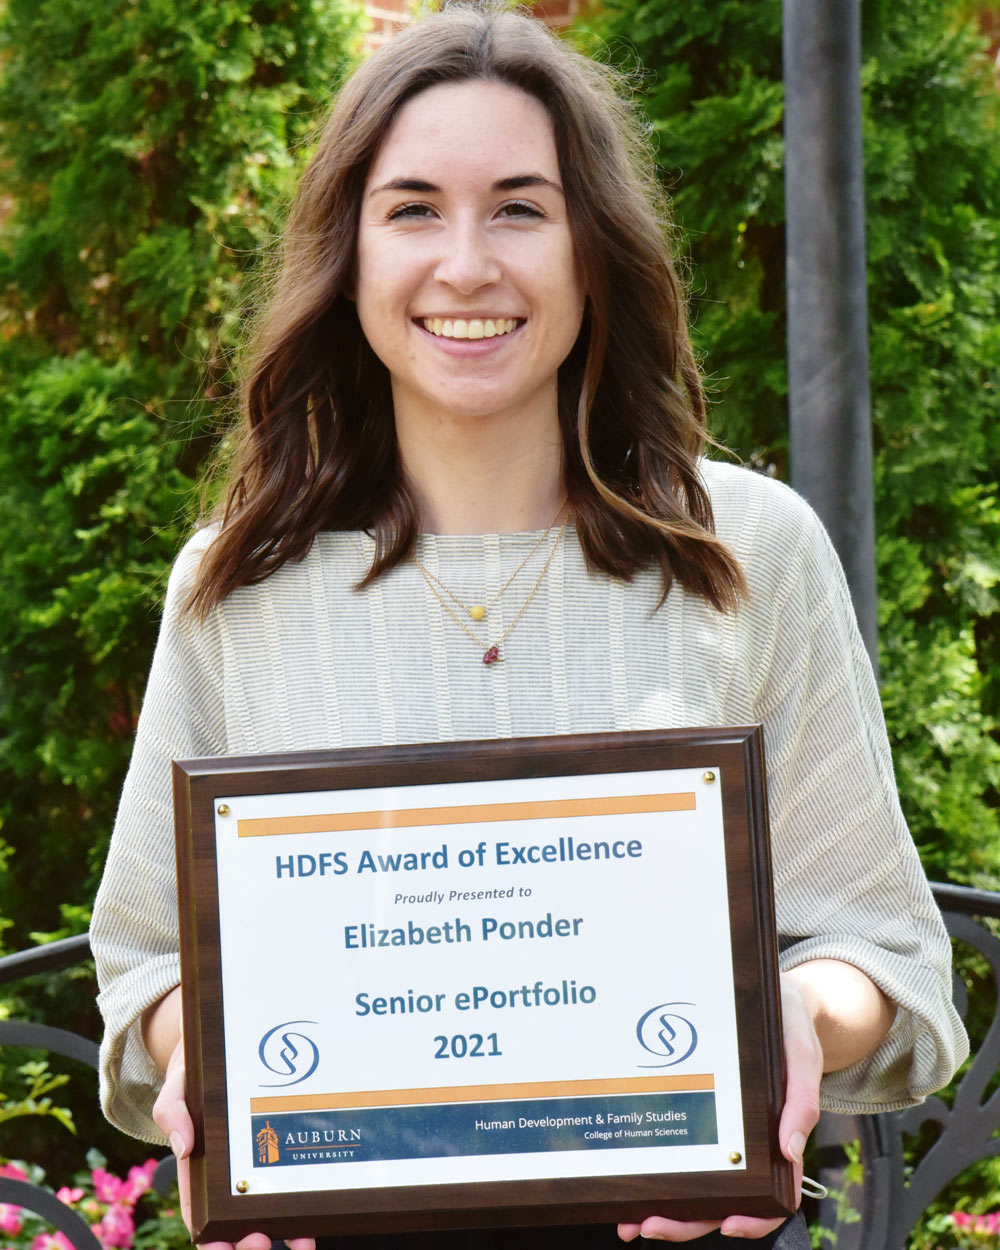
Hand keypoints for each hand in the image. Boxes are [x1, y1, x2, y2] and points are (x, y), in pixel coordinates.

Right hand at [151, 1032, 315, 1249]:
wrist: (224, 1048)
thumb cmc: (195, 1073)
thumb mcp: (177, 1088)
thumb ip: (173, 1114)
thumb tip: (184, 1147)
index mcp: (197, 1167)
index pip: (199, 1213)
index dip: (210, 1237)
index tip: (220, 1247)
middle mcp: (228, 1173)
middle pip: (235, 1223)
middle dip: (246, 1243)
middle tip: (260, 1242)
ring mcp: (256, 1166)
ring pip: (266, 1213)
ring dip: (281, 1235)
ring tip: (297, 1243)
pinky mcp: (280, 1153)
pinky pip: (289, 1188)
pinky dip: (301, 1212)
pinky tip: (315, 1226)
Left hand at [616, 974, 823, 1241]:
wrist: (771, 995)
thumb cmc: (791, 1028)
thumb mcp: (802, 1055)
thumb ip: (802, 1101)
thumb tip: (789, 1150)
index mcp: (777, 1139)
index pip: (769, 1198)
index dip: (752, 1219)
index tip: (729, 1225)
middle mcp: (744, 1143)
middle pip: (719, 1199)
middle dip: (686, 1221)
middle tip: (651, 1225)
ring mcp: (718, 1129)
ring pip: (694, 1182)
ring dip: (665, 1204)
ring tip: (632, 1217)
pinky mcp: (697, 1108)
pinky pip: (678, 1144)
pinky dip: (656, 1165)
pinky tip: (629, 1170)